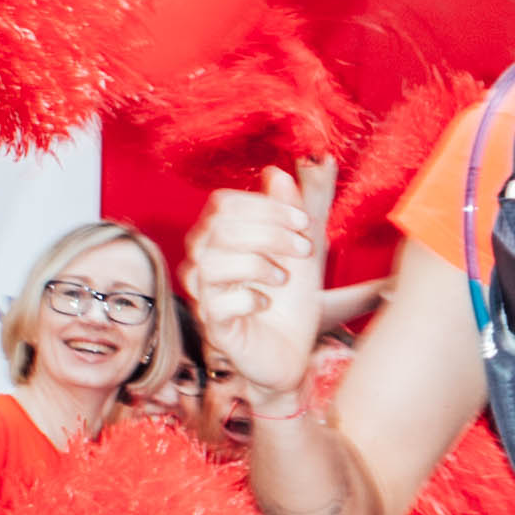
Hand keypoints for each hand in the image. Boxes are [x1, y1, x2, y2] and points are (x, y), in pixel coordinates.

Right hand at [186, 166, 327, 403]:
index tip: (304, 222)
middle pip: (219, 228)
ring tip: (283, 279)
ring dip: (258, 264)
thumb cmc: (293, 299)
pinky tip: (267, 304)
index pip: (223, 203)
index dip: (265, 206)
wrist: (295, 353)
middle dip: (269, 233)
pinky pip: (217, 302)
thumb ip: (309, 202)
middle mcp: (204, 262)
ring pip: (211, 262)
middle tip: (304, 249)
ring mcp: (205, 295)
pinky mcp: (213, 327)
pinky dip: (249, 297)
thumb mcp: (309, 244)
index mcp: (222, 236)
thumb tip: (303, 161)